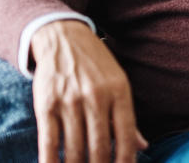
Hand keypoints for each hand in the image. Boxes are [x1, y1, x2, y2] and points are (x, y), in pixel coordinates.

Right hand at [30, 20, 147, 162]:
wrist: (63, 38)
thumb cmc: (96, 65)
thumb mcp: (119, 84)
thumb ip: (128, 117)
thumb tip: (142, 146)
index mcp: (119, 92)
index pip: (126, 135)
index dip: (126, 160)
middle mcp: (96, 98)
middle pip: (100, 146)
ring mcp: (70, 102)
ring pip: (74, 149)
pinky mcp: (46, 105)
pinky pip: (49, 142)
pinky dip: (51, 162)